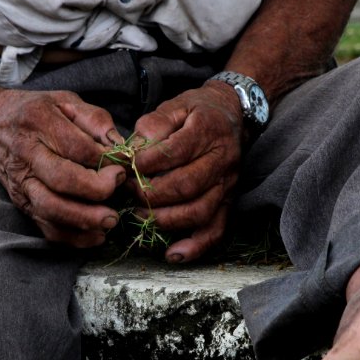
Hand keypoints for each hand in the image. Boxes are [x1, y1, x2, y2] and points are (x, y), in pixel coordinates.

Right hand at [0, 89, 125, 247]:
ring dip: (84, 219)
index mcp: (39, 122)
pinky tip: (96, 236)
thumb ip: (95, 120)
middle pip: (61, 179)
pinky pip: (46, 227)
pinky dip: (72, 238)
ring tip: (110, 220)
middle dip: (95, 189)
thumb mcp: (65, 101)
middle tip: (117, 187)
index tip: (123, 163)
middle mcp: (27, 154)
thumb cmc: (35, 112)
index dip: (105, 159)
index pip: (76, 147)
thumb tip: (120, 147)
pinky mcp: (22, 203)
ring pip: (51, 208)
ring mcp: (22, 182)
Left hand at [131, 81, 242, 261]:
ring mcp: (227, 185)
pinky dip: (195, 246)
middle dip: (152, 194)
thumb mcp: (176, 104)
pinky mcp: (228, 202)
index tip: (126, 167)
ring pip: (199, 211)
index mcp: (208, 132)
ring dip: (166, 219)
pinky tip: (173, 254)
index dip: (148, 163)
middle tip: (128, 193)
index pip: (177, 151)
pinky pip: (216, 230)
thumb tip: (134, 149)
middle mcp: (222, 160)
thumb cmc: (198, 111)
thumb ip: (154, 123)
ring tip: (140, 216)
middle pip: (187, 185)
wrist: (233, 113)